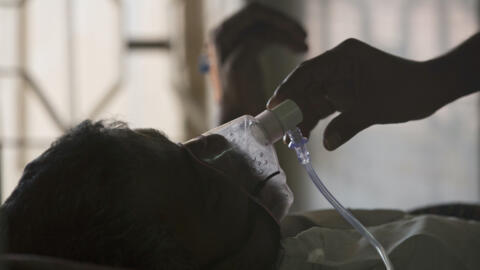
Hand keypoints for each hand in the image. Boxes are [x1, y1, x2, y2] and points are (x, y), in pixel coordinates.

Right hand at [208, 3, 307, 122]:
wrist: (236, 125)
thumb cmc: (246, 97)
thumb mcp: (248, 64)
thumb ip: (253, 44)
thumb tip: (276, 27)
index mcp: (222, 37)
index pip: (250, 14)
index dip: (276, 18)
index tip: (298, 33)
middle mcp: (218, 40)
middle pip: (253, 12)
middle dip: (281, 19)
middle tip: (303, 33)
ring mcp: (225, 51)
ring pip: (257, 20)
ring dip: (285, 26)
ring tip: (304, 39)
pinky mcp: (236, 63)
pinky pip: (261, 37)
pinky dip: (284, 39)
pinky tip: (300, 48)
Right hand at [268, 38, 453, 149]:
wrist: (430, 90)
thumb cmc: (405, 92)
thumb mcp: (374, 109)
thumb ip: (347, 125)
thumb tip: (326, 144)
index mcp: (342, 57)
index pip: (306, 72)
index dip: (287, 89)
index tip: (273, 107)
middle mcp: (338, 65)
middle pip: (306, 86)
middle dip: (293, 109)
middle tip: (281, 131)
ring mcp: (341, 78)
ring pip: (314, 98)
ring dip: (304, 117)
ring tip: (292, 138)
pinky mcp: (346, 91)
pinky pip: (326, 105)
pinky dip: (317, 119)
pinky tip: (307, 134)